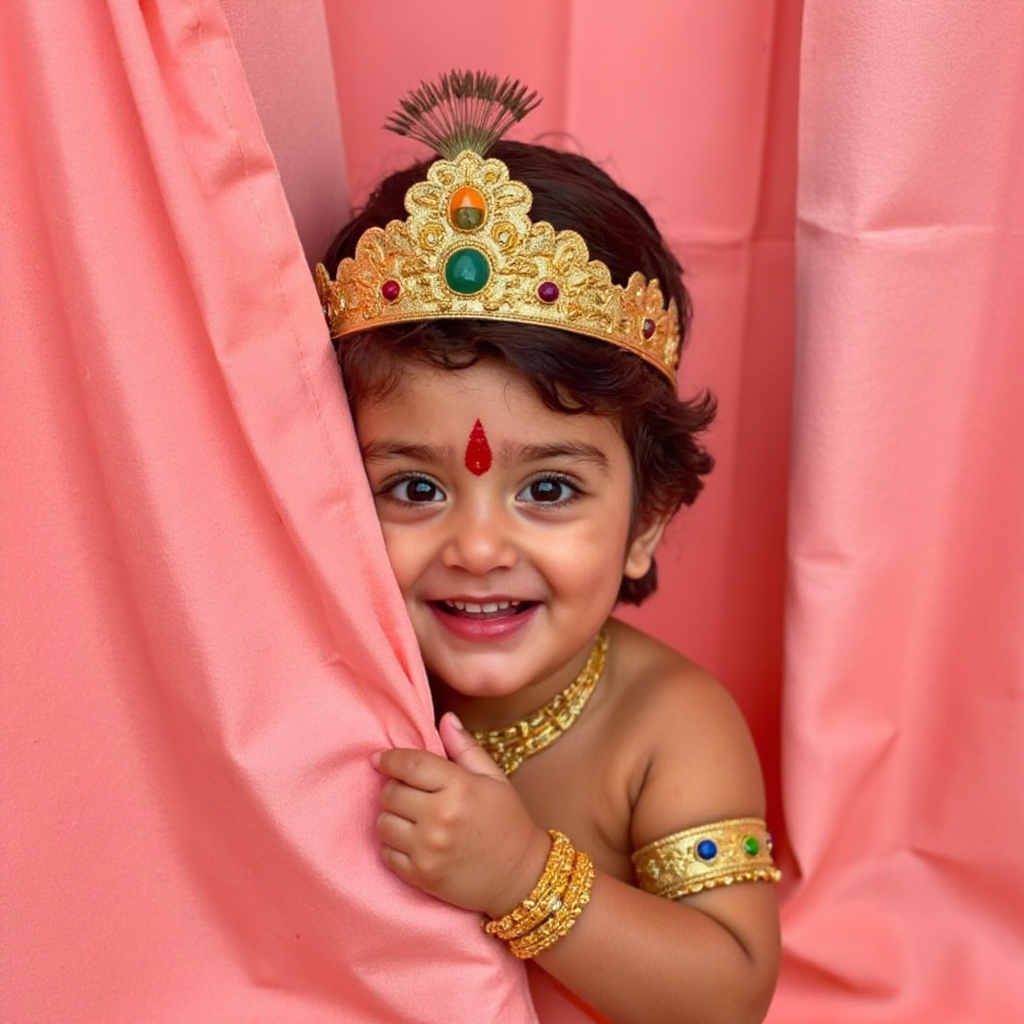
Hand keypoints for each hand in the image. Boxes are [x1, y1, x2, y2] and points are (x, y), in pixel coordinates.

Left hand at [373, 712, 550, 917]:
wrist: (522, 877)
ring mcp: (429, 849)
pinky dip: (394, 846)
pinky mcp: (421, 876)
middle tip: (411, 793)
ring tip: (413, 818)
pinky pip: (386, 853)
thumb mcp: (494, 778)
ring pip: (383, 822)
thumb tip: (446, 718)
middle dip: (396, 788)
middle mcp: (441, 817)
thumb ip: (466, 748)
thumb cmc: (508, 822)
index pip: (410, 764)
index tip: (381, 759)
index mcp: (460, 788)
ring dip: (393, 817)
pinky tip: (413, 842)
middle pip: (391, 792)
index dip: (390, 758)